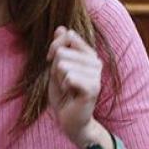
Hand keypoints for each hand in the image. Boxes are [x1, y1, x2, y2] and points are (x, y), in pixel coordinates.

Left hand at [47, 26, 102, 144]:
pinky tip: (71, 93)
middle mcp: (96, 62)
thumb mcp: (57, 67)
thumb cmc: (64, 94)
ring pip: (64, 65)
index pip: (69, 36)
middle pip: (62, 52)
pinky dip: (64, 86)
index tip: (52, 61)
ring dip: (60, 79)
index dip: (54, 48)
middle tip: (64, 82)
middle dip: (55, 68)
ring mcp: (96, 75)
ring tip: (68, 88)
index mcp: (89, 54)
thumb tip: (61, 28)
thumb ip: (60, 47)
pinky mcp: (93, 88)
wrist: (70, 120)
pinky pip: (69, 77)